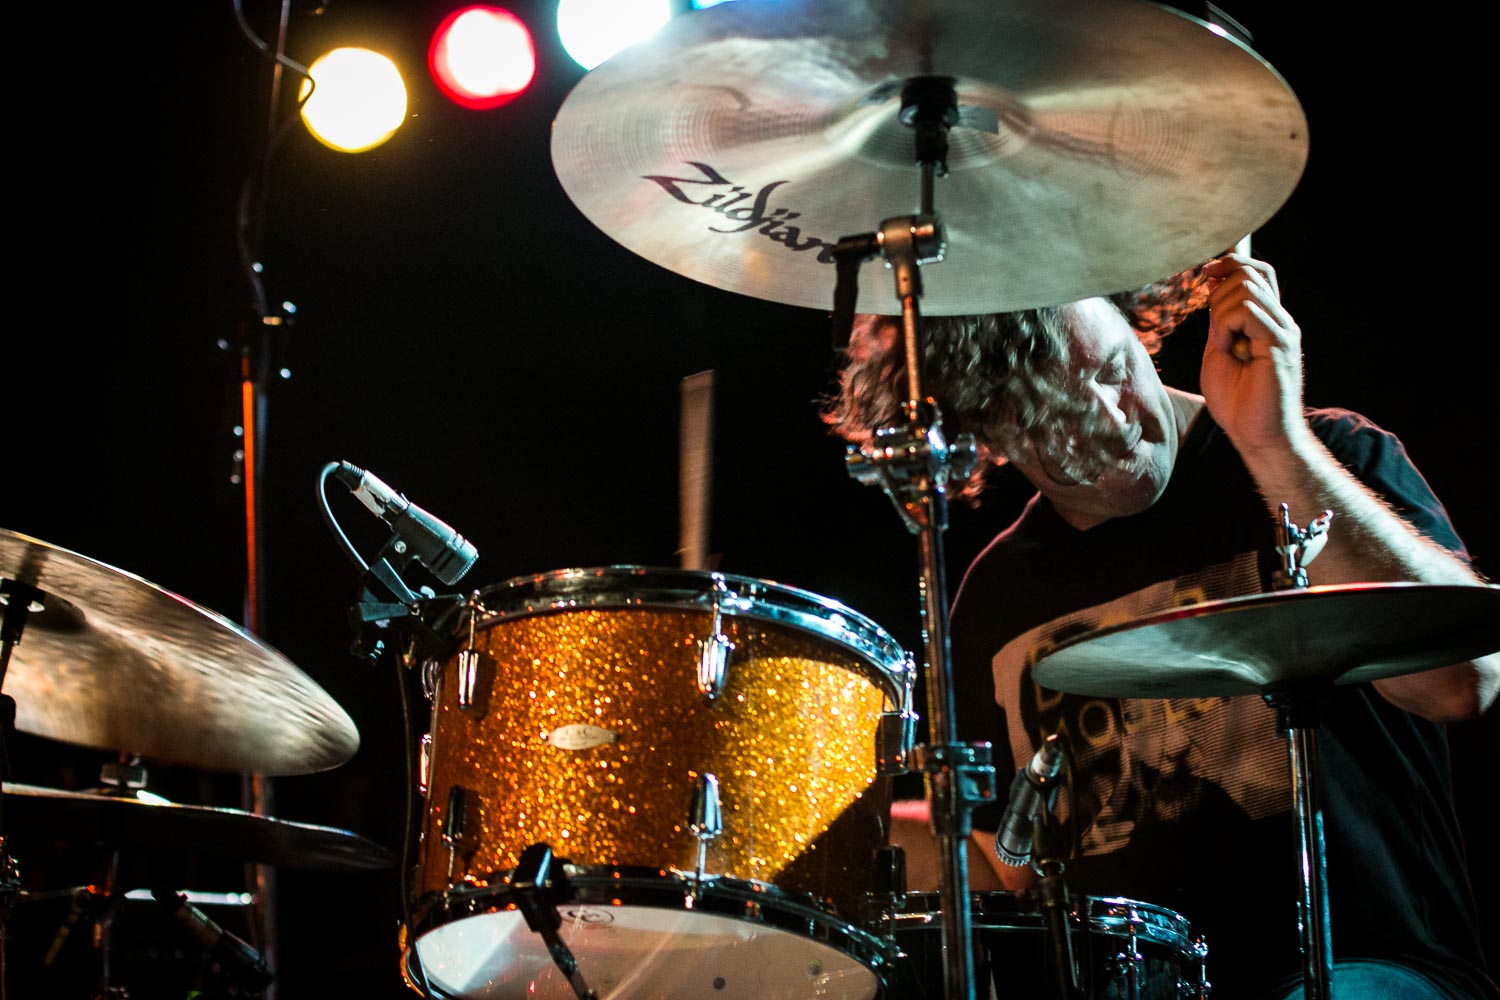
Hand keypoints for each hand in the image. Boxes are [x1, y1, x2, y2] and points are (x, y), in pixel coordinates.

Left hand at [1199, 254, 1309, 457]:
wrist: (1257, 436)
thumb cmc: (1237, 402)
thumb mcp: (1218, 352)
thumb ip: (1219, 323)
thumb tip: (1214, 292)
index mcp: (1268, 322)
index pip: (1259, 273)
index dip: (1231, 264)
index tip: (1205, 275)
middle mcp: (1281, 321)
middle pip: (1253, 272)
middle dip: (1219, 286)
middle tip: (1211, 321)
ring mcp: (1283, 331)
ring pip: (1248, 286)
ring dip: (1221, 309)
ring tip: (1222, 342)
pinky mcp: (1279, 343)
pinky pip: (1248, 311)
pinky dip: (1226, 324)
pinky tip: (1227, 347)